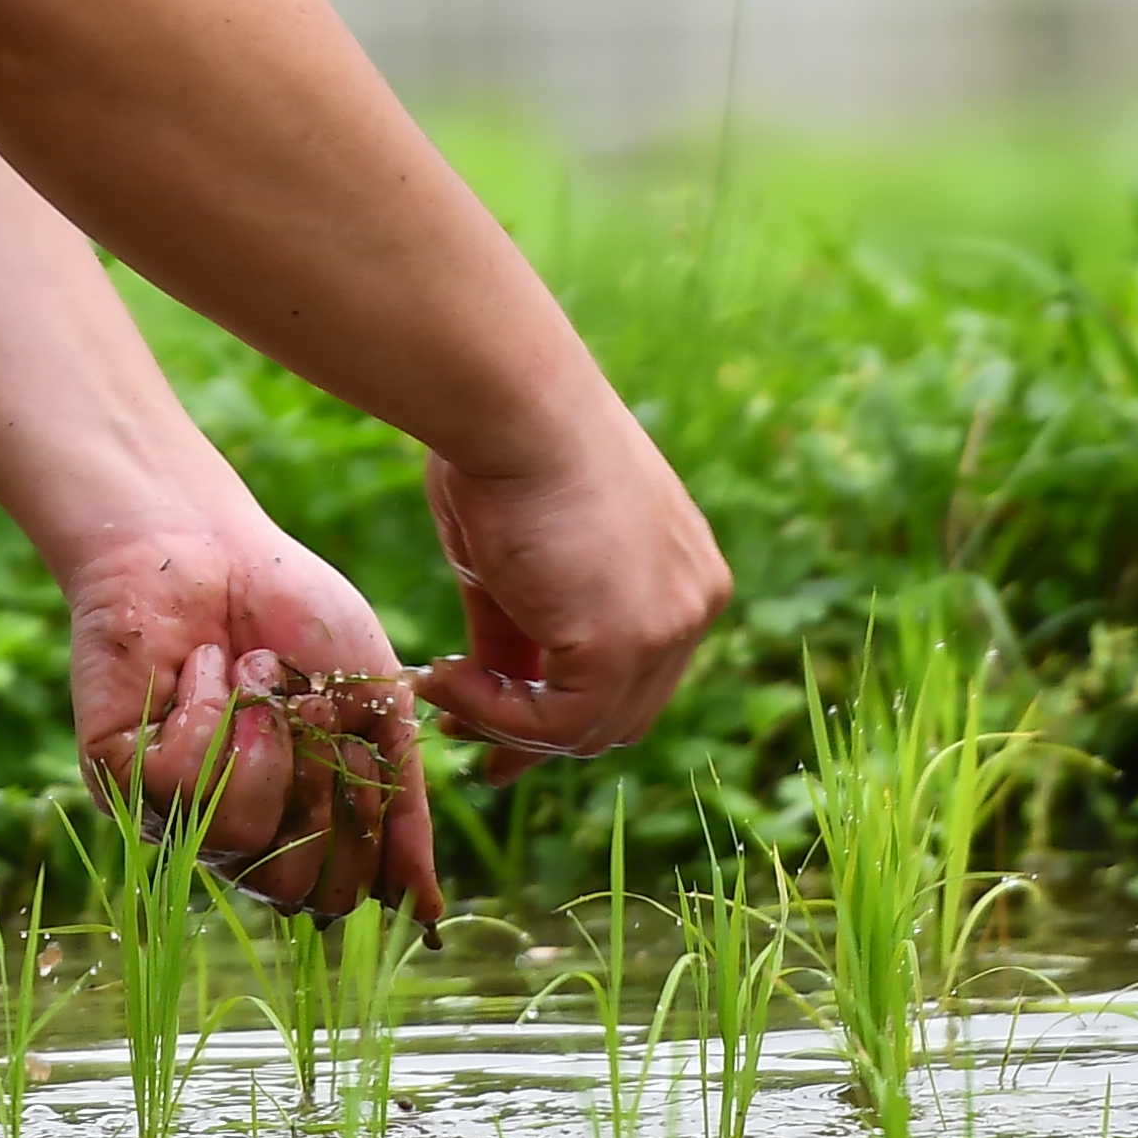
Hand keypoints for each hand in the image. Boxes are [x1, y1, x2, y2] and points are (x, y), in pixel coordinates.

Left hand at [55, 506, 441, 922]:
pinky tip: (199, 668)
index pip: (336, 893)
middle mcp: (232, 835)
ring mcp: (172, 812)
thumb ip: (402, 806)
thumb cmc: (296, 617)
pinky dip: (207, 711)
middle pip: (288, 884)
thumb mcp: (376, 708)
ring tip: (254, 672)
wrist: (210, 543)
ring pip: (235, 838)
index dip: (360, 825)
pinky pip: (178, 787)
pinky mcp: (118, 776)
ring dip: (264, 737)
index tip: (356, 738)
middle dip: (317, 781)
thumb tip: (426, 911)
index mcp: (294, 826)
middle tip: (312, 700)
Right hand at [419, 404, 729, 776]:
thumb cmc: (502, 449)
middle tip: (463, 733)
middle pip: (624, 713)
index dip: (562, 703)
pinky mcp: (625, 645)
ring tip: (442, 688)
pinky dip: (496, 718)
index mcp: (682, 570)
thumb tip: (484, 697)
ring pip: (589, 730)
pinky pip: (557, 725)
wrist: (509, 404)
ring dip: (504, 724)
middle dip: (538, 733)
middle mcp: (694, 601)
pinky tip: (445, 681)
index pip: (637, 674)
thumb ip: (519, 631)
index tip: (487, 710)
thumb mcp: (518, 559)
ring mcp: (669, 626)